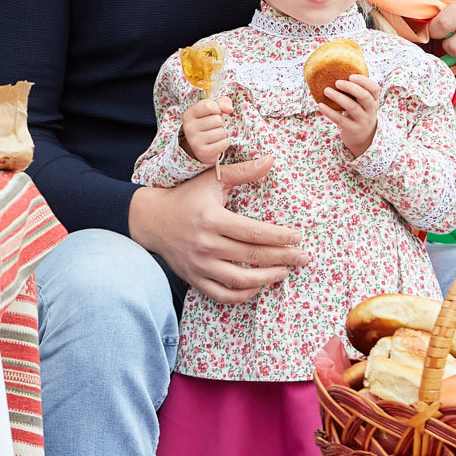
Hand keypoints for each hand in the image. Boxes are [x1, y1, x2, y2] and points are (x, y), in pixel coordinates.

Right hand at [127, 158, 309, 304]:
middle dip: (283, 258)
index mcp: (212, 219)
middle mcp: (206, 244)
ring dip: (266, 278)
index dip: (279, 236)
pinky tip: (257, 286)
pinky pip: (222, 294)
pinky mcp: (194, 278)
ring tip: (284, 272)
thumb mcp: (212, 180)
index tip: (298, 237)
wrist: (152, 220)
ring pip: (239, 280)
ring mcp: (199, 265)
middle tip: (303, 257)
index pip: (254, 232)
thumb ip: (242, 172)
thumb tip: (270, 160)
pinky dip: (242, 294)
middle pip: (251, 256)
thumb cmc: (186, 196)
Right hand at [182, 97, 236, 165]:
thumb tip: (229, 109)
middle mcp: (188, 127)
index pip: (208, 105)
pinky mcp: (203, 152)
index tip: (214, 112)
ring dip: (222, 133)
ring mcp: (194, 141)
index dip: (217, 108)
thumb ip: (222, 102)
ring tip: (214, 135)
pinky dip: (224, 143)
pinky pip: (224, 143)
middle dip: (220, 123)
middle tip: (213, 127)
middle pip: (217, 119)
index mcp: (189, 114)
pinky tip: (216, 143)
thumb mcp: (212, 109)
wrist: (201, 146)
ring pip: (221, 132)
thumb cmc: (208, 123)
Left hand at [320, 75, 379, 156]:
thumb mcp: (363, 103)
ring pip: (352, 107)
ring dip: (338, 97)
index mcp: (374, 101)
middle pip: (364, 96)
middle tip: (337, 82)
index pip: (374, 88)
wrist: (362, 138)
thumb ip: (356, 91)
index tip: (351, 75)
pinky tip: (321, 105)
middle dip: (351, 87)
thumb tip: (337, 71)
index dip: (364, 81)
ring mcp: (363, 121)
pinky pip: (340, 120)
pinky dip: (330, 112)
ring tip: (326, 90)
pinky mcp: (353, 130)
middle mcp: (371, 111)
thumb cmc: (359, 114)